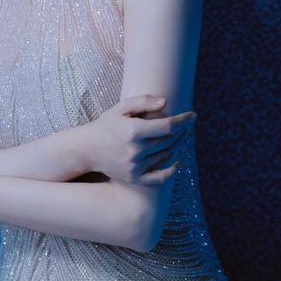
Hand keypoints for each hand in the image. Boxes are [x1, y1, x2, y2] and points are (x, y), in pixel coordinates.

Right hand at [78, 94, 195, 184]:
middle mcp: (135, 150)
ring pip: (166, 155)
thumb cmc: (106, 124)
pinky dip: (172, 170)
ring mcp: (135, 166)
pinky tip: (178, 161)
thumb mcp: (121, 107)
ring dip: (174, 145)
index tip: (193, 116)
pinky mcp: (134, 178)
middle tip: (186, 125)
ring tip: (177, 136)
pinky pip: (160, 177)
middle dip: (181, 132)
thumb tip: (166, 102)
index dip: (184, 120)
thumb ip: (143, 102)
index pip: (168, 126)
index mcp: (133, 131)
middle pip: (169, 141)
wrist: (87, 149)